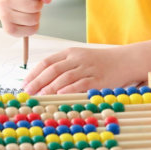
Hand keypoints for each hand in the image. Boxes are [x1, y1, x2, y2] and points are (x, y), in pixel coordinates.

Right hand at [0, 0, 54, 36]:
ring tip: (28, 9)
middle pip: (35, 6)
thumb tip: (47, 0)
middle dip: (38, 4)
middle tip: (31, 1)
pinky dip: (33, 25)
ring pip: (34, 19)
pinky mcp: (8, 29)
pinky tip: (26, 18)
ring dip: (36, 15)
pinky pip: (32, 30)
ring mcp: (4, 15)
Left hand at [22, 46, 137, 94]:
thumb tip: (42, 83)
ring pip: (64, 77)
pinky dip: (68, 90)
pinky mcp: (98, 79)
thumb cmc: (100, 63)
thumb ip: (64, 68)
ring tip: (40, 97)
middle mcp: (77, 58)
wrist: (125, 60)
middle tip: (28, 93)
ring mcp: (87, 68)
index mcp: (70, 52)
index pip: (47, 62)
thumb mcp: (80, 59)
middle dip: (38, 82)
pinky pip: (80, 85)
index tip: (25, 84)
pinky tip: (59, 95)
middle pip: (53, 69)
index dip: (34, 73)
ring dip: (50, 88)